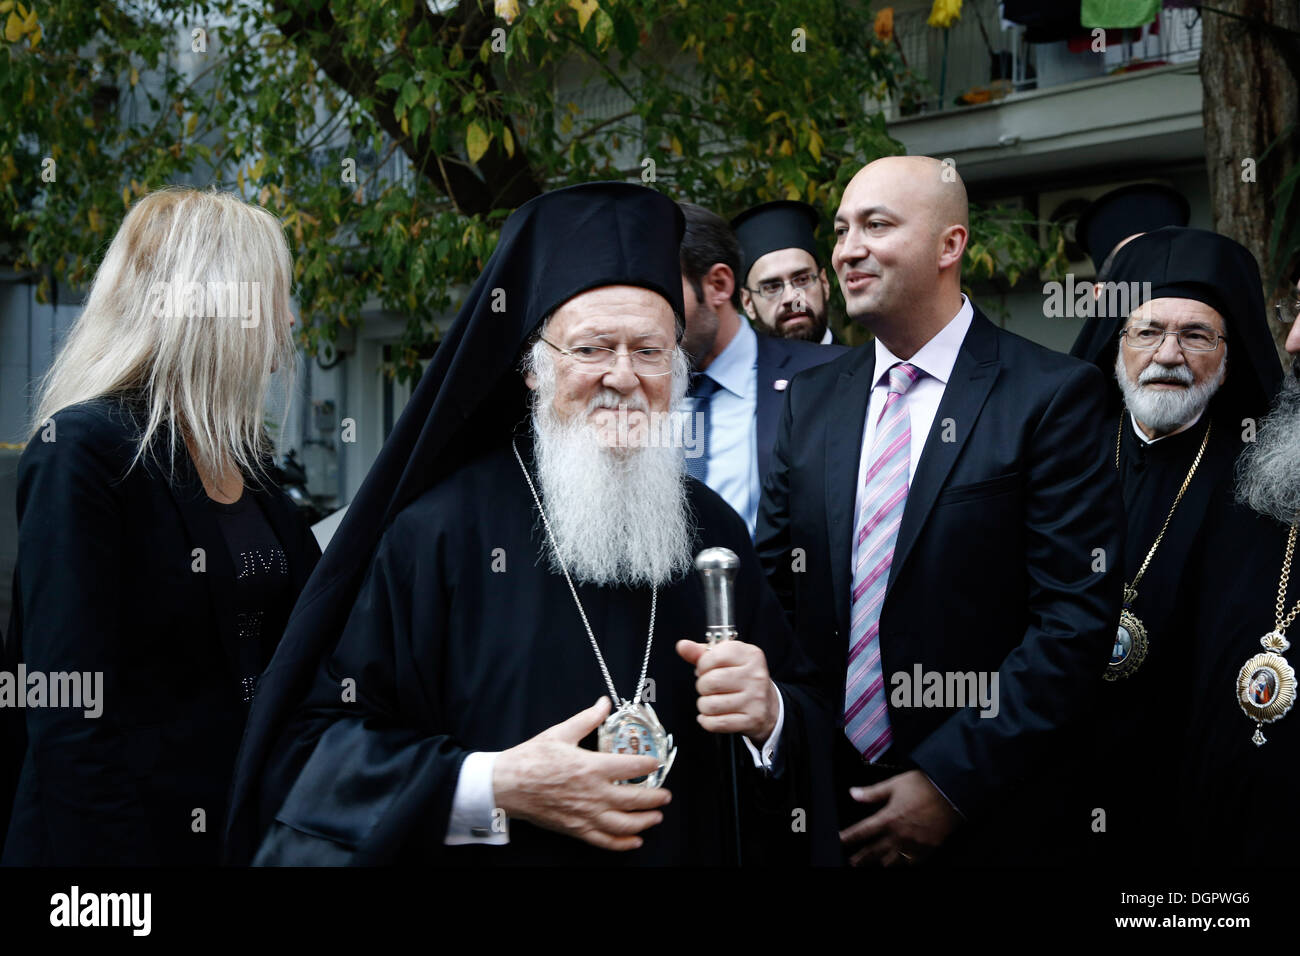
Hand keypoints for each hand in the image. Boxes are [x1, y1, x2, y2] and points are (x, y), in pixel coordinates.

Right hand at [492, 697, 671, 851]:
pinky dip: (623, 843)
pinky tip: (635, 840)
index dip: (650, 764)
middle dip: (656, 798)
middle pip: (635, 799)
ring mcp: (585, 815)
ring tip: (657, 817)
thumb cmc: (531, 758)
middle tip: (666, 794)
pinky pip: (605, 841)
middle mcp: (593, 793)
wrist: (506, 785)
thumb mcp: (561, 733)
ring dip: (646, 821)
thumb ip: (587, 719)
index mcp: (591, 767)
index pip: (632, 767)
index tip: (658, 762)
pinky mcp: (576, 829)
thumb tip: (605, 703)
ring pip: (625, 824)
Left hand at [676, 639, 779, 743]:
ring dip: (704, 705)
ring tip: (711, 701)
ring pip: (710, 705)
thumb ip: (702, 653)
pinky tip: (711, 716)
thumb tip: (682, 646)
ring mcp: (755, 699)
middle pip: (710, 682)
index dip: (702, 665)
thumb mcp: (727, 659)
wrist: (768, 705)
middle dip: (702, 687)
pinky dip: (707, 721)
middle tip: (709, 688)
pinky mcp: (752, 719)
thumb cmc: (743, 679)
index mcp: (750, 655)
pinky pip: (716, 723)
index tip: (706, 669)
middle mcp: (755, 676)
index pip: (715, 656)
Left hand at [838, 770, 960, 866]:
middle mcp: (899, 834)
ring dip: (881, 862)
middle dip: (862, 857)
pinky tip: (899, 863)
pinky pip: (912, 862)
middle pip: (875, 851)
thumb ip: (872, 792)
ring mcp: (913, 844)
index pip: (863, 832)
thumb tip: (853, 793)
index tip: (840, 840)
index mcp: (888, 818)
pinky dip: (903, 863)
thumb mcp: (894, 784)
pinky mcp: (928, 848)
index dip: (849, 837)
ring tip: (874, 864)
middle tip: (852, 862)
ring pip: (892, 861)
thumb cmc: (923, 786)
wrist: (952, 792)